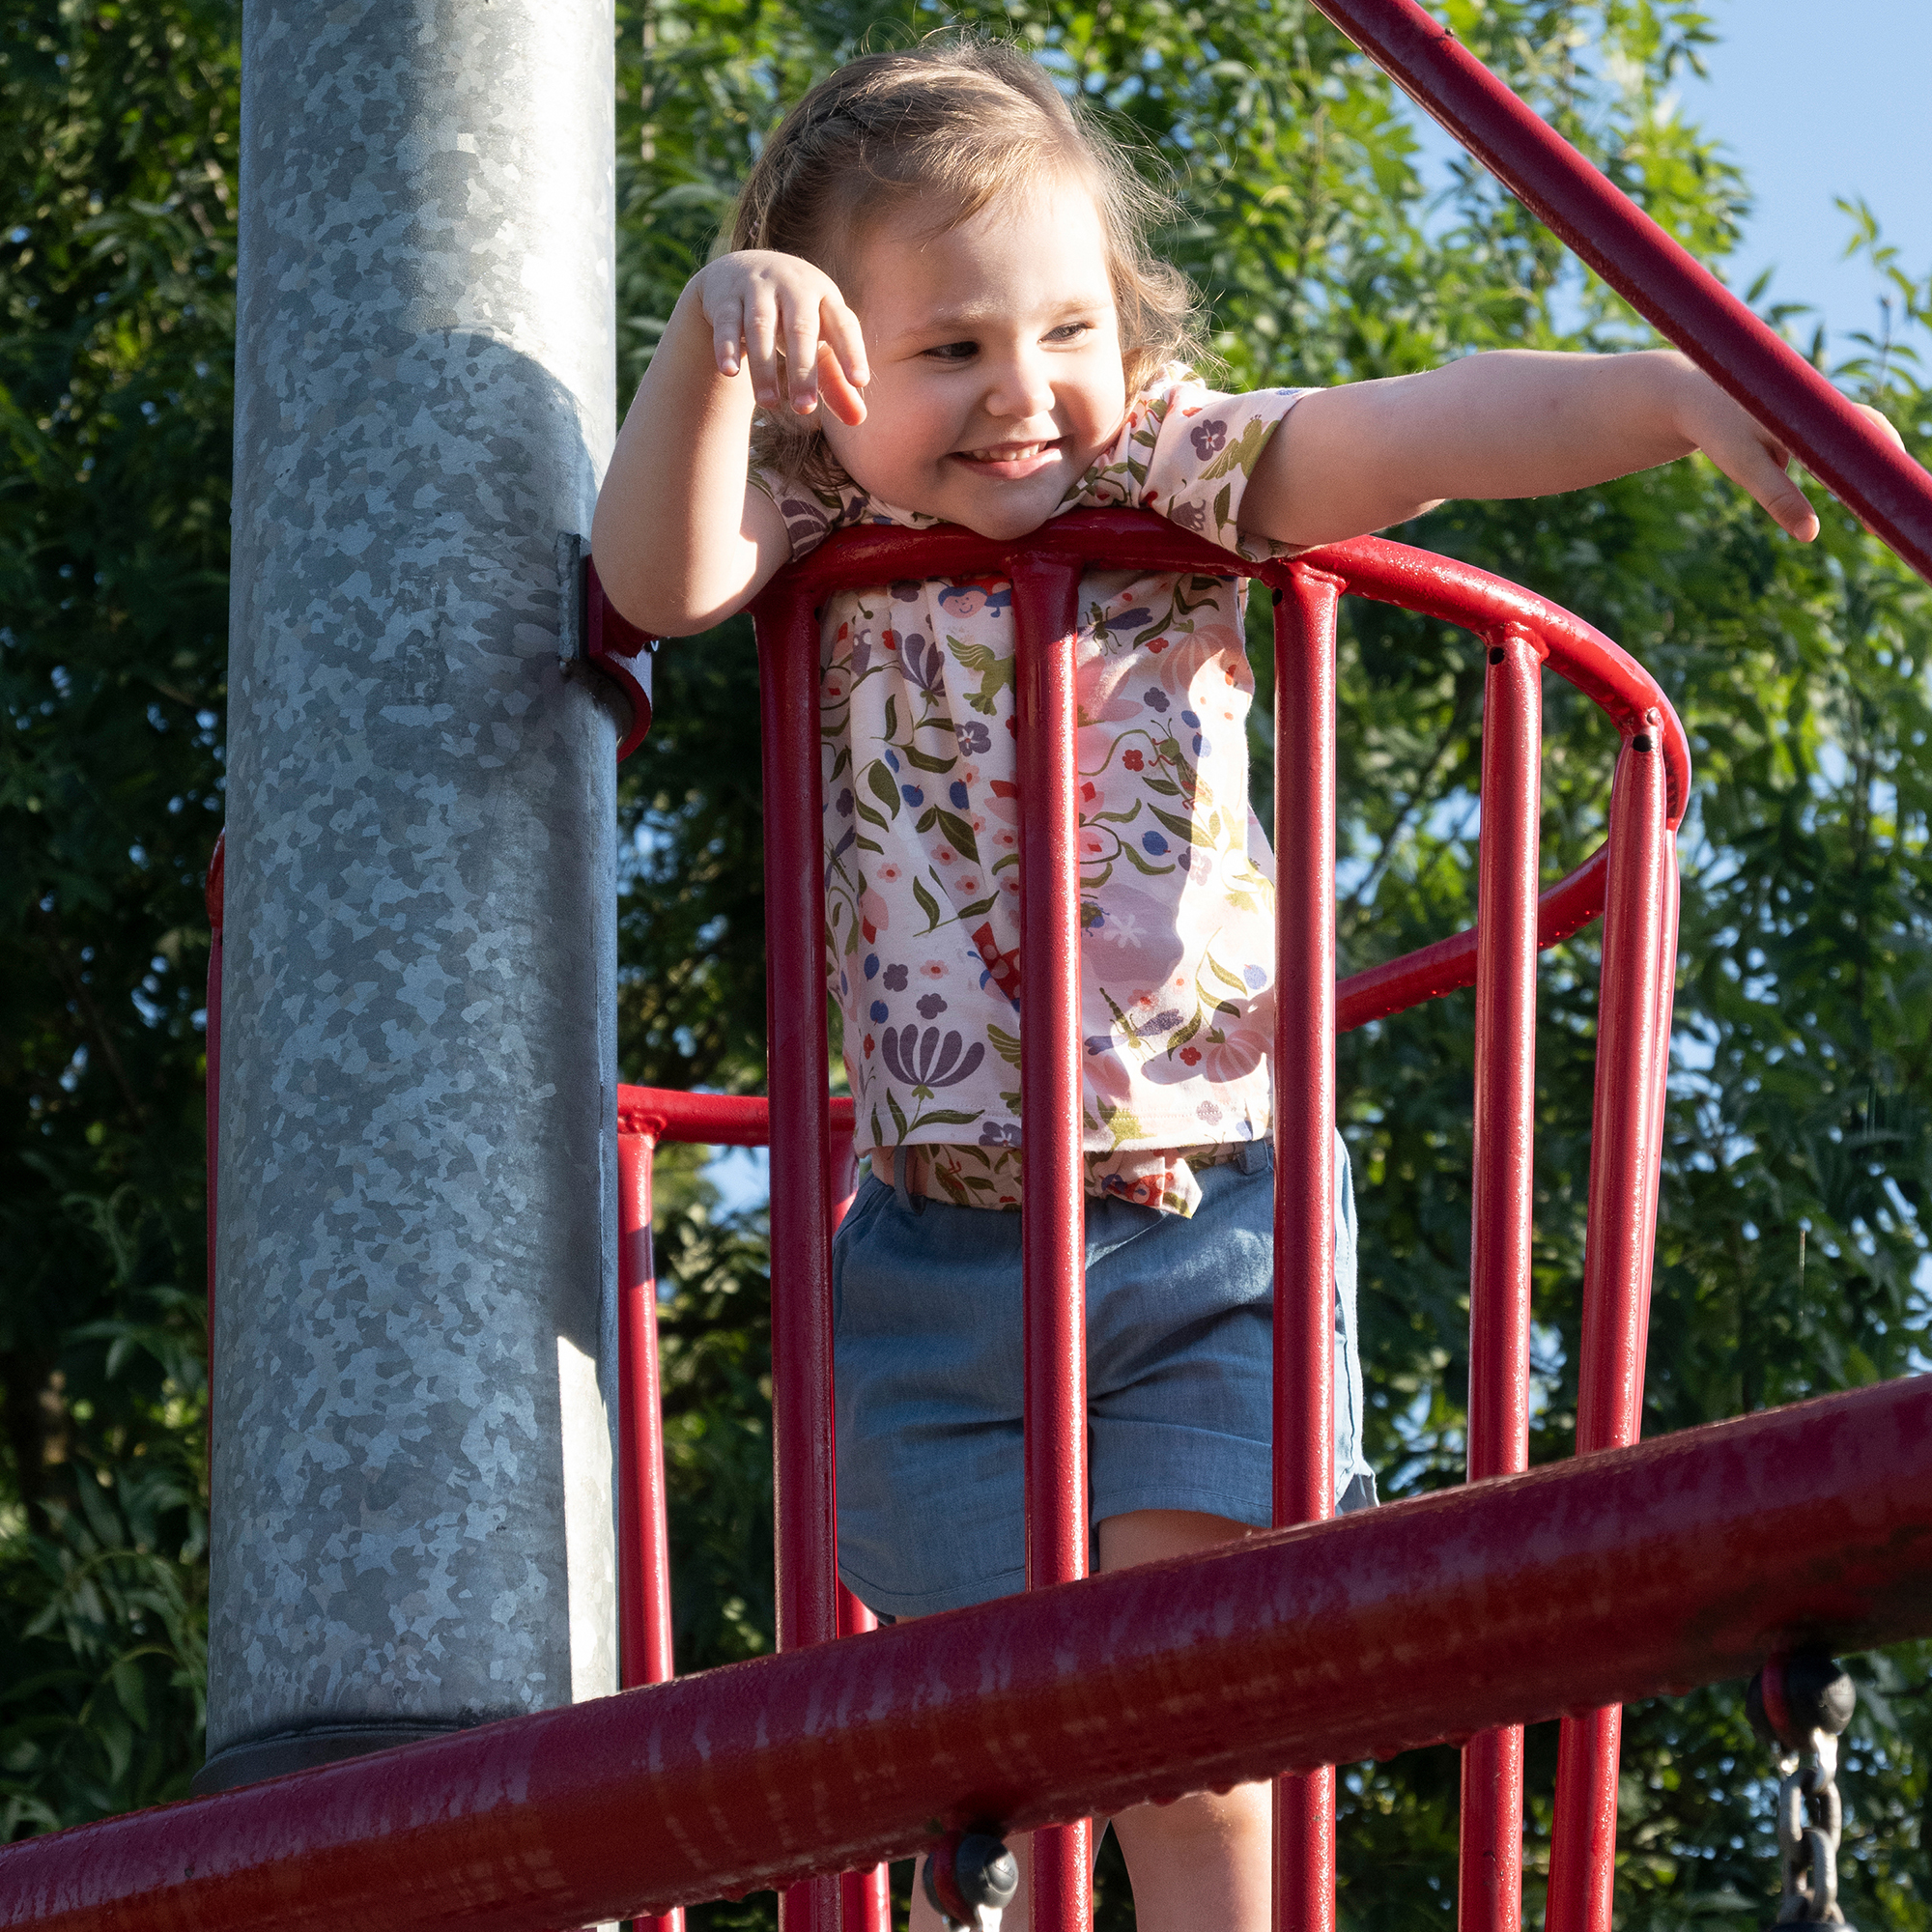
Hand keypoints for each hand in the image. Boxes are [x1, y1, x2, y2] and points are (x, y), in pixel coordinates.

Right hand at [693, 250, 869, 425]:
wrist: (744, 268)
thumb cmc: (793, 317)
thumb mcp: (818, 342)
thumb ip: (836, 381)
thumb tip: (858, 421)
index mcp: (824, 297)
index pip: (843, 325)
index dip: (851, 352)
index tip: (859, 382)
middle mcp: (794, 287)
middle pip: (801, 329)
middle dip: (803, 370)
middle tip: (804, 409)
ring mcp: (758, 288)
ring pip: (761, 327)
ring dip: (764, 367)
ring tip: (769, 404)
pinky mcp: (726, 296)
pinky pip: (727, 322)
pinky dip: (727, 346)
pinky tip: (730, 373)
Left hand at [1671, 356, 1906, 542]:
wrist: (1698, 398)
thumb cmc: (1719, 428)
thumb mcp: (1743, 465)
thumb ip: (1777, 497)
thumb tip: (1810, 534)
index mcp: (1813, 408)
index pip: (1868, 430)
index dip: (1885, 462)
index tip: (1891, 496)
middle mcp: (1824, 406)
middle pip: (1871, 438)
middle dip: (1885, 473)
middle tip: (1889, 515)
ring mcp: (1820, 416)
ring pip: (1856, 446)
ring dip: (1870, 476)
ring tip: (1876, 517)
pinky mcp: (1811, 429)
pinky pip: (1840, 450)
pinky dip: (1851, 473)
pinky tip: (1860, 500)